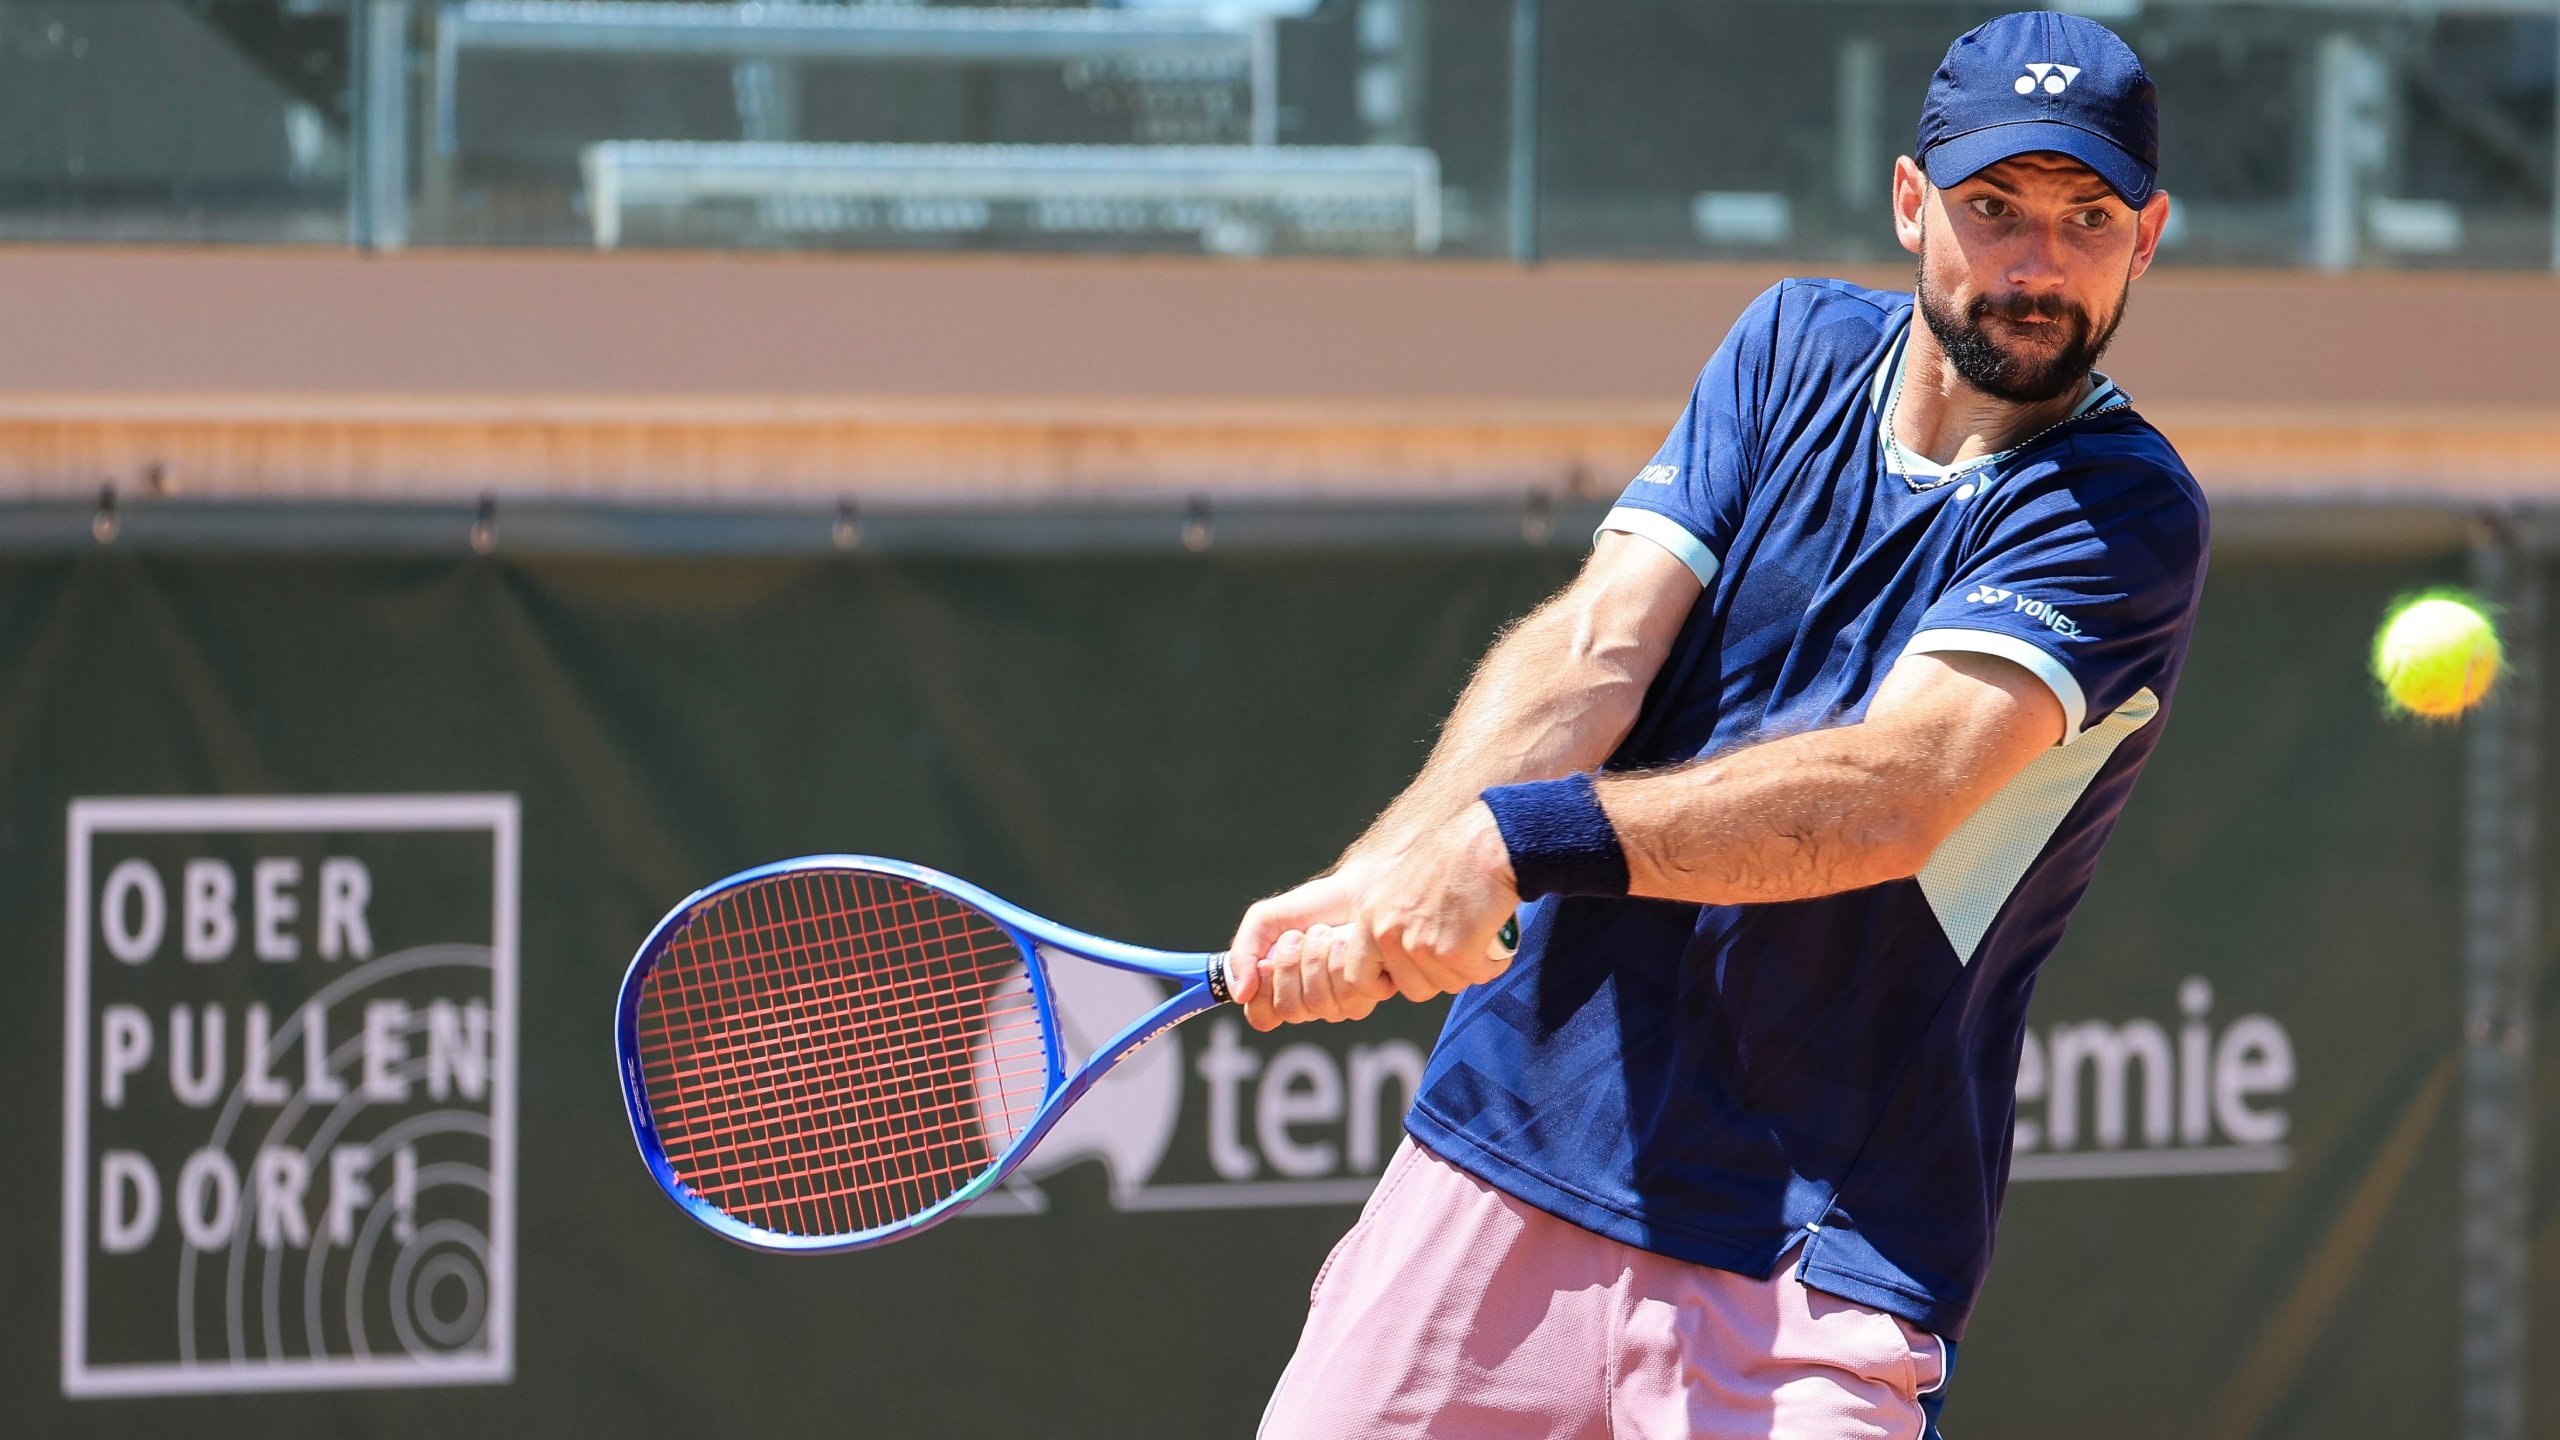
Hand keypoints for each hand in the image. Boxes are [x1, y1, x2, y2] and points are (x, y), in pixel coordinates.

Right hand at [1226, 870, 1392, 1030]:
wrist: (1355, 891)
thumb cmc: (1312, 907)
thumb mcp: (1264, 921)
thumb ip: (1242, 954)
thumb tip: (1239, 993)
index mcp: (1281, 991)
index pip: (1262, 1018)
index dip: (1261, 994)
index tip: (1265, 963)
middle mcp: (1309, 1004)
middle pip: (1289, 1010)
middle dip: (1290, 965)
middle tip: (1297, 936)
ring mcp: (1339, 1003)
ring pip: (1318, 1003)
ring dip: (1316, 957)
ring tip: (1323, 933)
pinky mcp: (1367, 995)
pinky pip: (1347, 993)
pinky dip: (1340, 958)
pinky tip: (1345, 942)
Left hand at [1332, 801, 1518, 1002]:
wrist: (1486, 842)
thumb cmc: (1453, 858)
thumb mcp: (1401, 889)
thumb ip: (1393, 925)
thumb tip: (1402, 962)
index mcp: (1370, 917)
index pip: (1357, 976)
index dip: (1385, 985)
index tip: (1408, 976)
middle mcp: (1388, 933)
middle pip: (1412, 989)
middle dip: (1439, 976)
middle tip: (1457, 948)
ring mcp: (1419, 945)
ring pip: (1447, 985)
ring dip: (1468, 968)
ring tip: (1477, 935)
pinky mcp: (1453, 952)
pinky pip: (1476, 976)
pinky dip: (1491, 964)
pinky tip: (1493, 938)